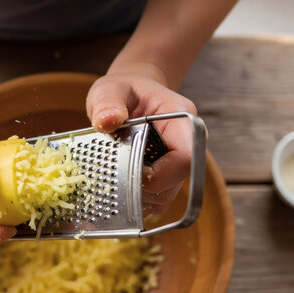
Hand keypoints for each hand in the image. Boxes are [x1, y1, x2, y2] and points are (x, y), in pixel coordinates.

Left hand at [86, 70, 196, 215]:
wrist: (130, 96)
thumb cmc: (124, 90)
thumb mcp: (110, 90)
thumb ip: (107, 103)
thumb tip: (106, 121)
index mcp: (182, 120)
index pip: (185, 157)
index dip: (160, 174)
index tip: (131, 171)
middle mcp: (187, 144)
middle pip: (176, 181)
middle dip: (144, 188)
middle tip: (115, 179)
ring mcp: (178, 163)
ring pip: (167, 195)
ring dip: (140, 198)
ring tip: (114, 184)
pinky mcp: (167, 177)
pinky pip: (157, 200)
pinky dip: (138, 202)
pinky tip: (118, 191)